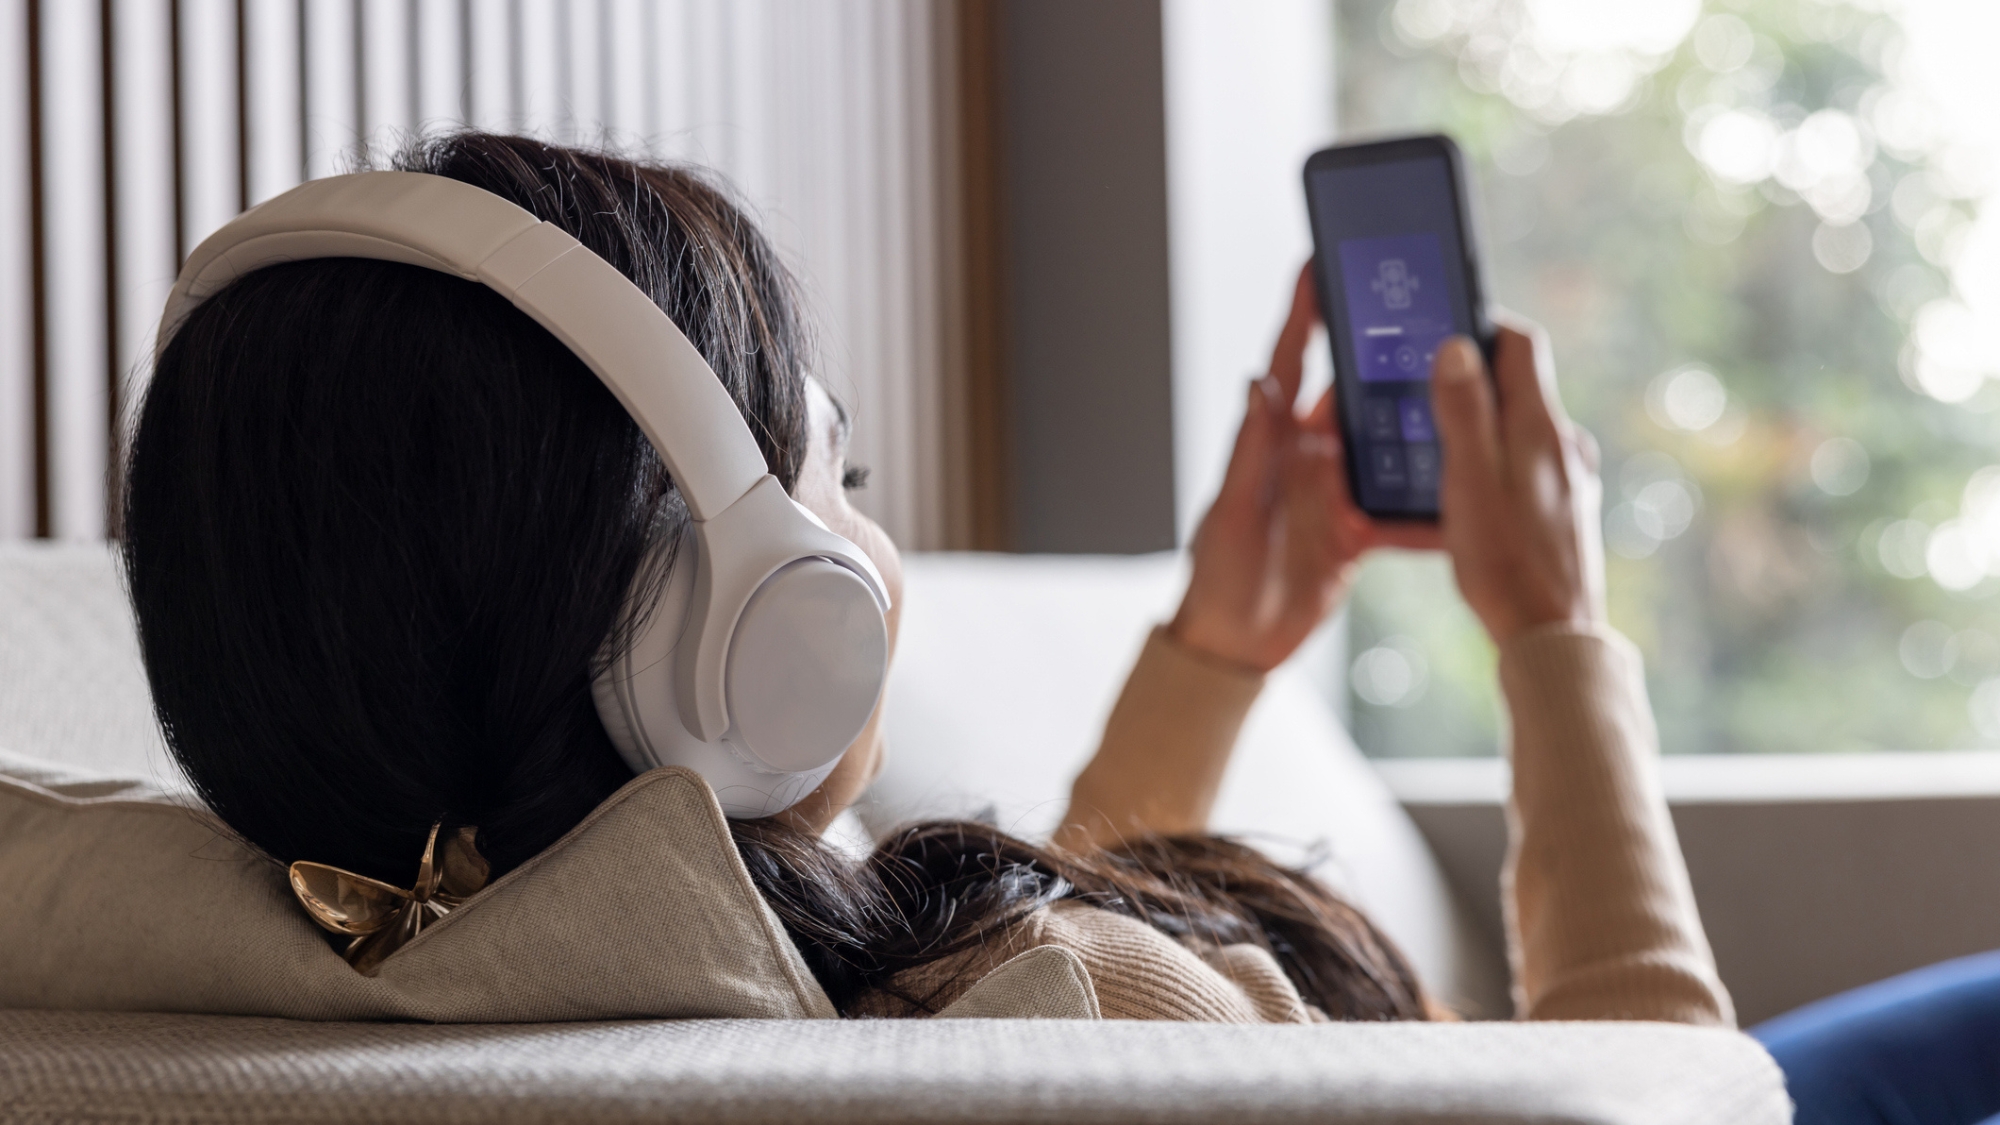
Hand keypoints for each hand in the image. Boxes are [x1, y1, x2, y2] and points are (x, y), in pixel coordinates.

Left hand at [1169, 266, 1429, 671]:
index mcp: (1270, 442)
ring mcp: (1334, 491)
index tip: (1319, 261)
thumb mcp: (1233, 510)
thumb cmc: (1216, 576)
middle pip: (1350, 392)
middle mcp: (1305, 457)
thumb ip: (1251, 449)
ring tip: (1457, 387)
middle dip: (1381, 353)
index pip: (1289, 362)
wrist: (1233, 643)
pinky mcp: (1357, 531)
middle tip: (1419, 311)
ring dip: (1415, 419)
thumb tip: (1257, 382)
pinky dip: (1428, 498)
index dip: (1303, 312)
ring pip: (1385, 441)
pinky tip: (1462, 483)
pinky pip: (1400, 505)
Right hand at [1430, 319, 1605, 644]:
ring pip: (1522, 424)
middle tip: (1424, 384)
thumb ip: (1463, 412)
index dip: (1480, 323)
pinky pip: (1527, 462)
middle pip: (1520, 382)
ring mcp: (1569, 478)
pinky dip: (1496, 457)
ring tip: (1437, 440)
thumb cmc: (1505, 565)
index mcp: (1541, 429)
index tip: (1441, 325)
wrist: (1553, 637)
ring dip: (1483, 419)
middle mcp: (1564, 445)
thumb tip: (1456, 347)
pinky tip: (1470, 488)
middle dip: (1473, 374)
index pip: (1520, 343)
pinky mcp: (1565, 509)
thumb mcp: (1468, 482)